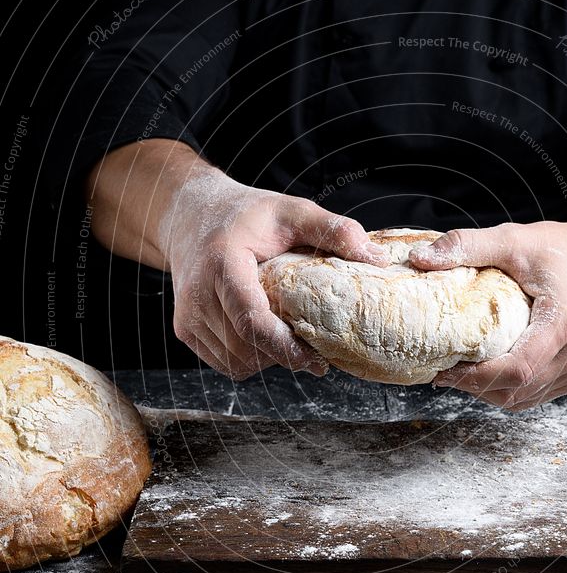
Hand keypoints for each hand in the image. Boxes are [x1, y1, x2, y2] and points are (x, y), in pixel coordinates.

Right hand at [162, 168, 388, 379]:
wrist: (191, 215)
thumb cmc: (246, 214)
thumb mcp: (292, 210)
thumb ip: (332, 229)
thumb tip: (375, 257)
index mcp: (222, 263)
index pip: (252, 320)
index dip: (285, 348)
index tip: (318, 360)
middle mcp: (197, 293)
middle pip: (246, 348)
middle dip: (284, 356)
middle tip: (316, 350)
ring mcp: (188, 315)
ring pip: (236, 361)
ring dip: (268, 360)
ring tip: (292, 340)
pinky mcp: (186, 329)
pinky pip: (225, 362)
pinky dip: (250, 359)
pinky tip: (268, 339)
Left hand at [408, 184, 566, 408]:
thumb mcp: (515, 239)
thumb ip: (468, 245)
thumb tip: (419, 257)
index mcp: (564, 324)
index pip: (516, 369)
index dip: (475, 377)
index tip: (444, 369)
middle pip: (516, 390)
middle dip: (474, 387)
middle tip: (443, 371)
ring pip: (524, 399)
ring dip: (488, 392)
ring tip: (460, 373)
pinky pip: (537, 395)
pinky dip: (509, 390)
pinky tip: (488, 373)